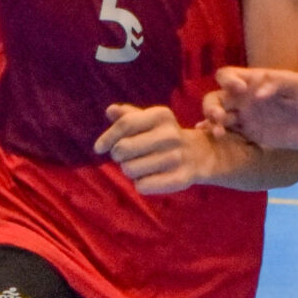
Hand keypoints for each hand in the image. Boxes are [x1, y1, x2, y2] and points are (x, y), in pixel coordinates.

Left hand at [93, 103, 212, 194]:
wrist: (199, 154)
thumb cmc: (163, 136)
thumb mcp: (149, 121)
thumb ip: (128, 116)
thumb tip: (110, 111)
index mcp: (161, 115)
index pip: (124, 125)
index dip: (107, 137)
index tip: (99, 148)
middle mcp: (170, 135)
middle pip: (123, 149)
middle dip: (118, 155)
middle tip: (126, 157)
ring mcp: (176, 157)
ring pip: (130, 170)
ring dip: (129, 170)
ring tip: (141, 165)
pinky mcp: (180, 179)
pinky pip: (142, 186)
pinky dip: (140, 184)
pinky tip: (150, 177)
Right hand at [207, 65, 297, 150]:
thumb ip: (278, 84)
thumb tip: (256, 93)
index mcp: (252, 81)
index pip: (227, 76)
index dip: (227, 80)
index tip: (239, 89)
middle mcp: (244, 98)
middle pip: (215, 98)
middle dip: (212, 106)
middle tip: (220, 116)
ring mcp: (245, 116)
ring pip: (218, 117)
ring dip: (213, 123)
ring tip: (219, 133)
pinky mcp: (250, 134)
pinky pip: (228, 134)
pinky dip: (218, 136)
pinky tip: (217, 141)